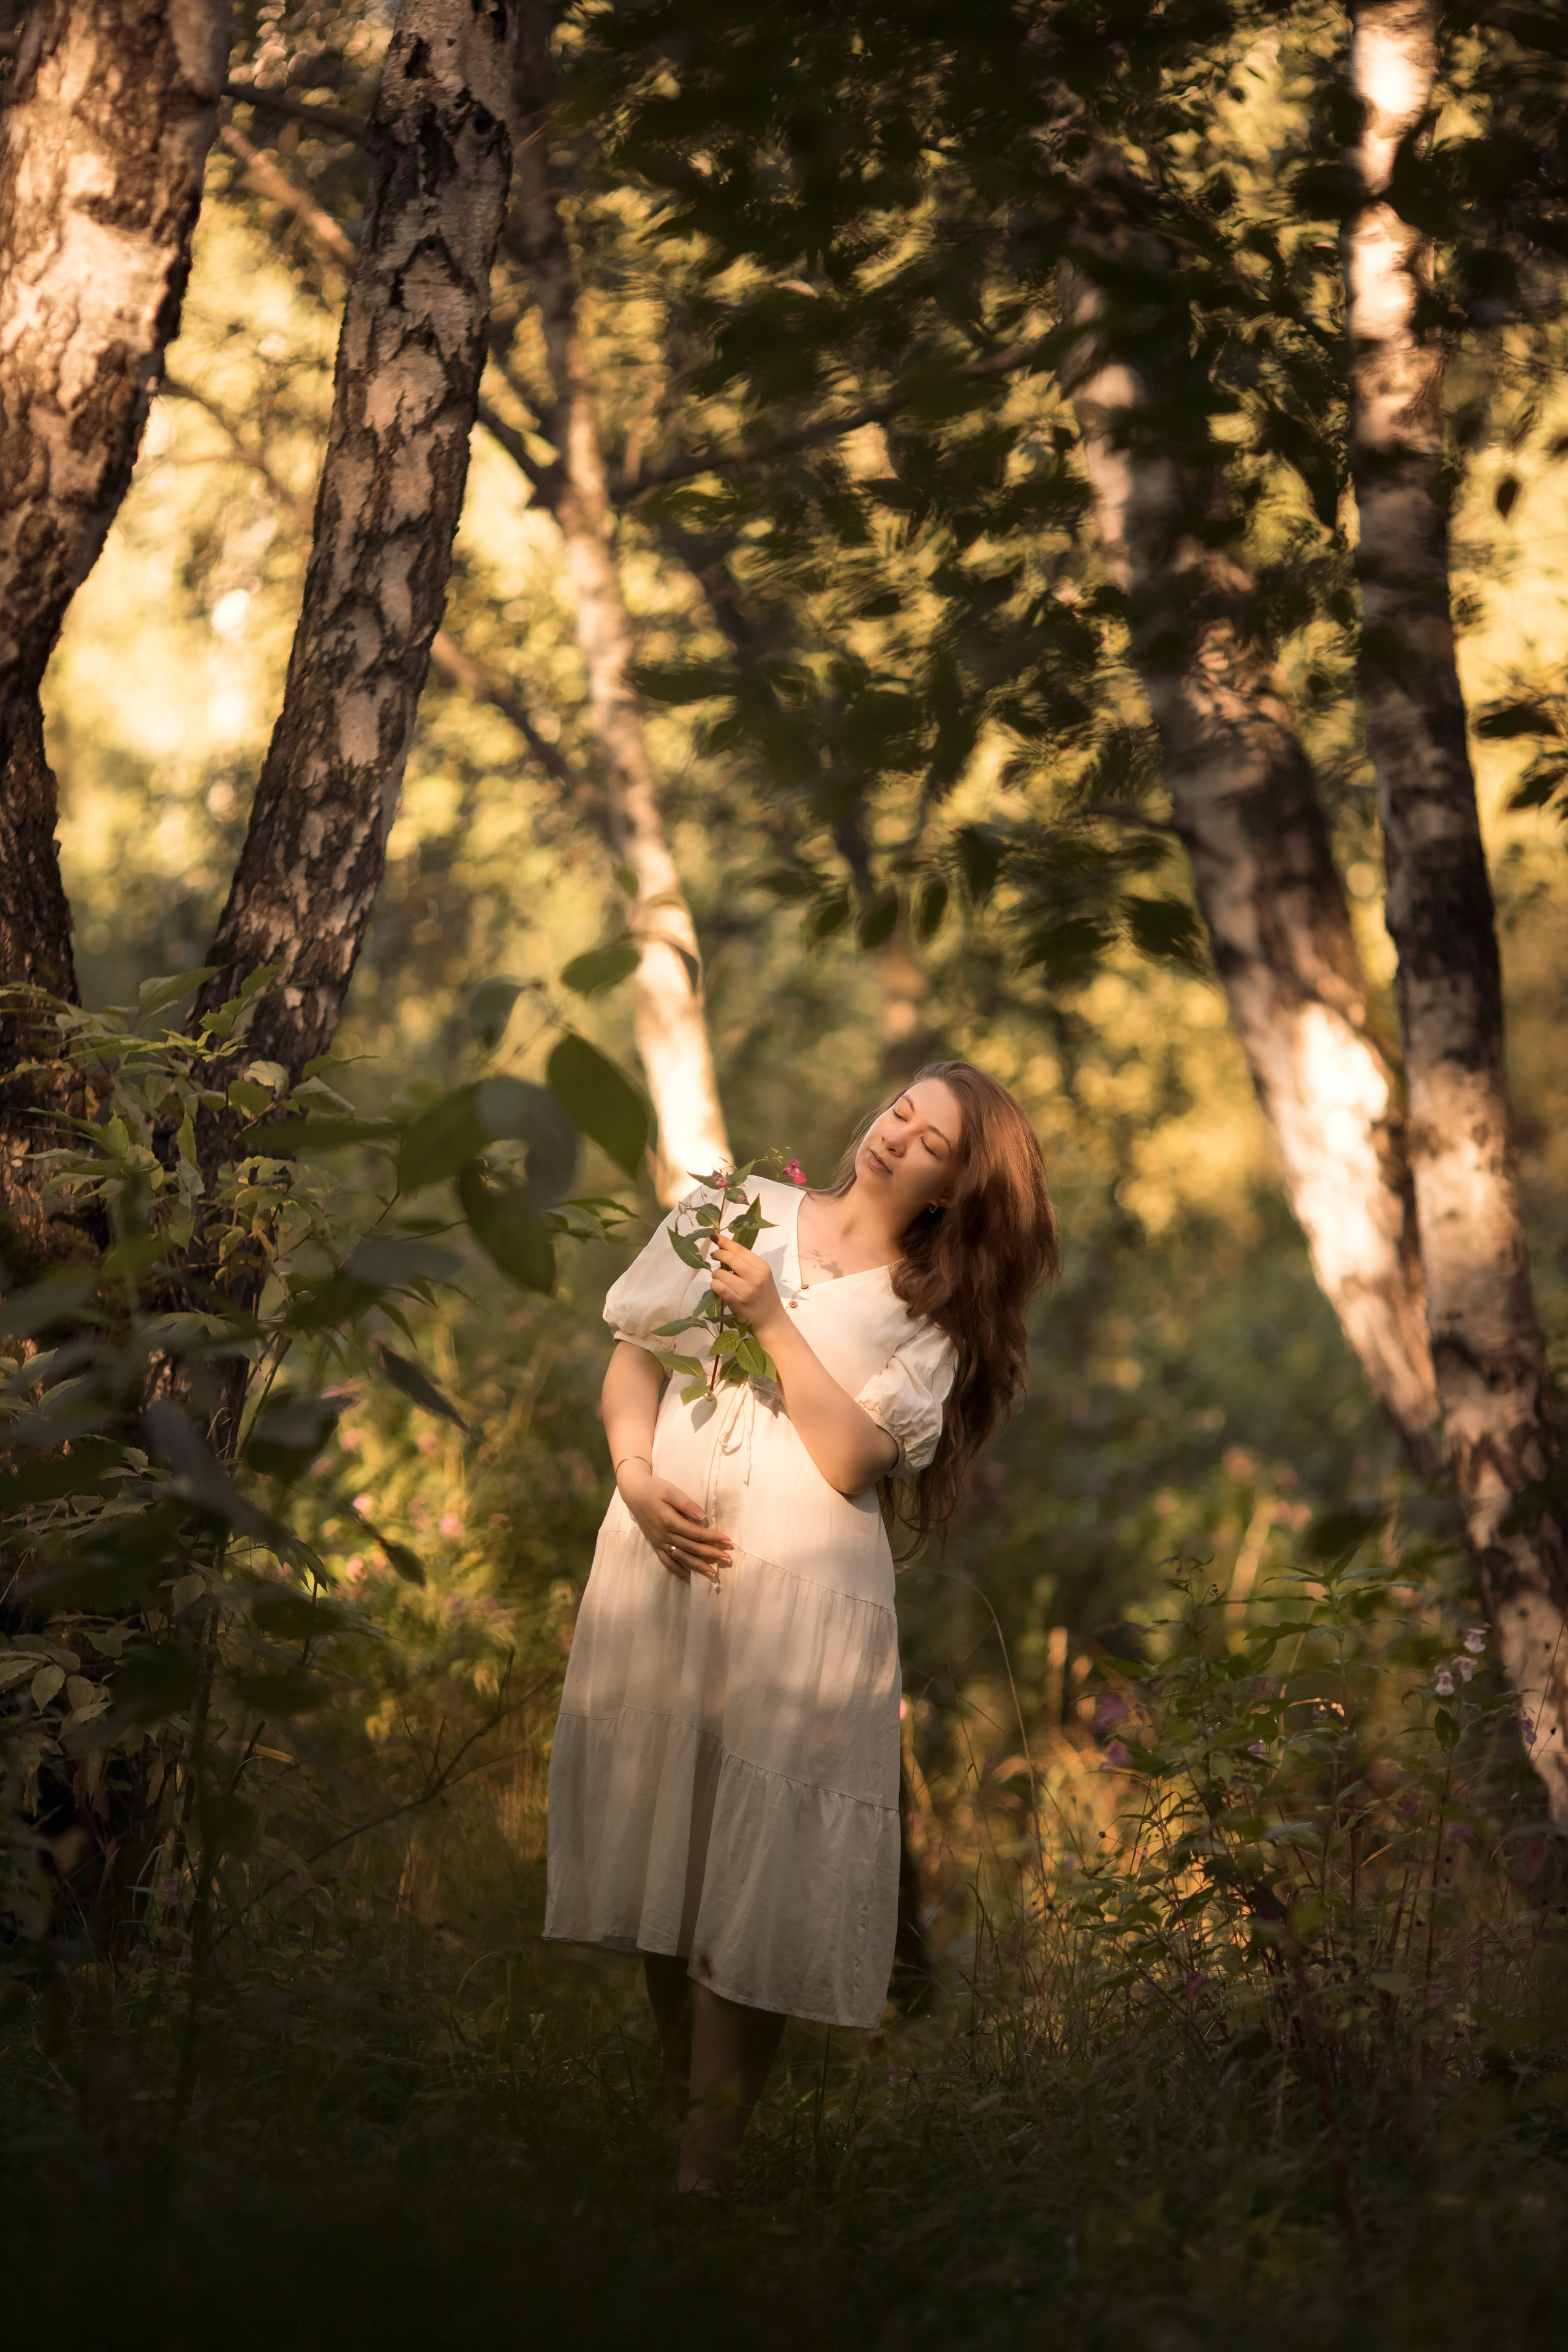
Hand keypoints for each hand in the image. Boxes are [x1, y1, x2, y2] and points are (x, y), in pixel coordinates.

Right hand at [616, 1460, 732, 1585]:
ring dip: (698, 1567)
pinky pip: (667, 1562)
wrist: (634, 1493)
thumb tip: (702, 1516)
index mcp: (669, 1521)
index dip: (713, 1538)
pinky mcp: (655, 1545)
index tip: (728, 1541)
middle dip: (711, 1554)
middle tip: (728, 1559)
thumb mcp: (671, 1491)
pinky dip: (678, 1571)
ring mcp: (659, 1542)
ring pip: (681, 1558)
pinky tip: (689, 1578)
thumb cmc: (655, 1489)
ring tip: (713, 1574)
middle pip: (691, 1547)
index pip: (696, 1533)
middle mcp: (664, 1535)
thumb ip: (686, 1504)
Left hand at [709, 1231, 784, 1340]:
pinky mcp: (737, 1301)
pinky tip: (718, 1288)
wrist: (772, 1321)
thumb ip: (747, 1264)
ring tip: (721, 1280)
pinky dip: (715, 1285)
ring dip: (716, 1275)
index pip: (740, 1249)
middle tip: (714, 1256)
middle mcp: (755, 1276)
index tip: (714, 1235)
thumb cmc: (765, 1297)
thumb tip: (725, 1250)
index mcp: (762, 1267)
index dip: (724, 1241)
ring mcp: (746, 1289)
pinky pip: (718, 1287)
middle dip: (718, 1254)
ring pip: (720, 1273)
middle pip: (729, 1258)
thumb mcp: (762, 1276)